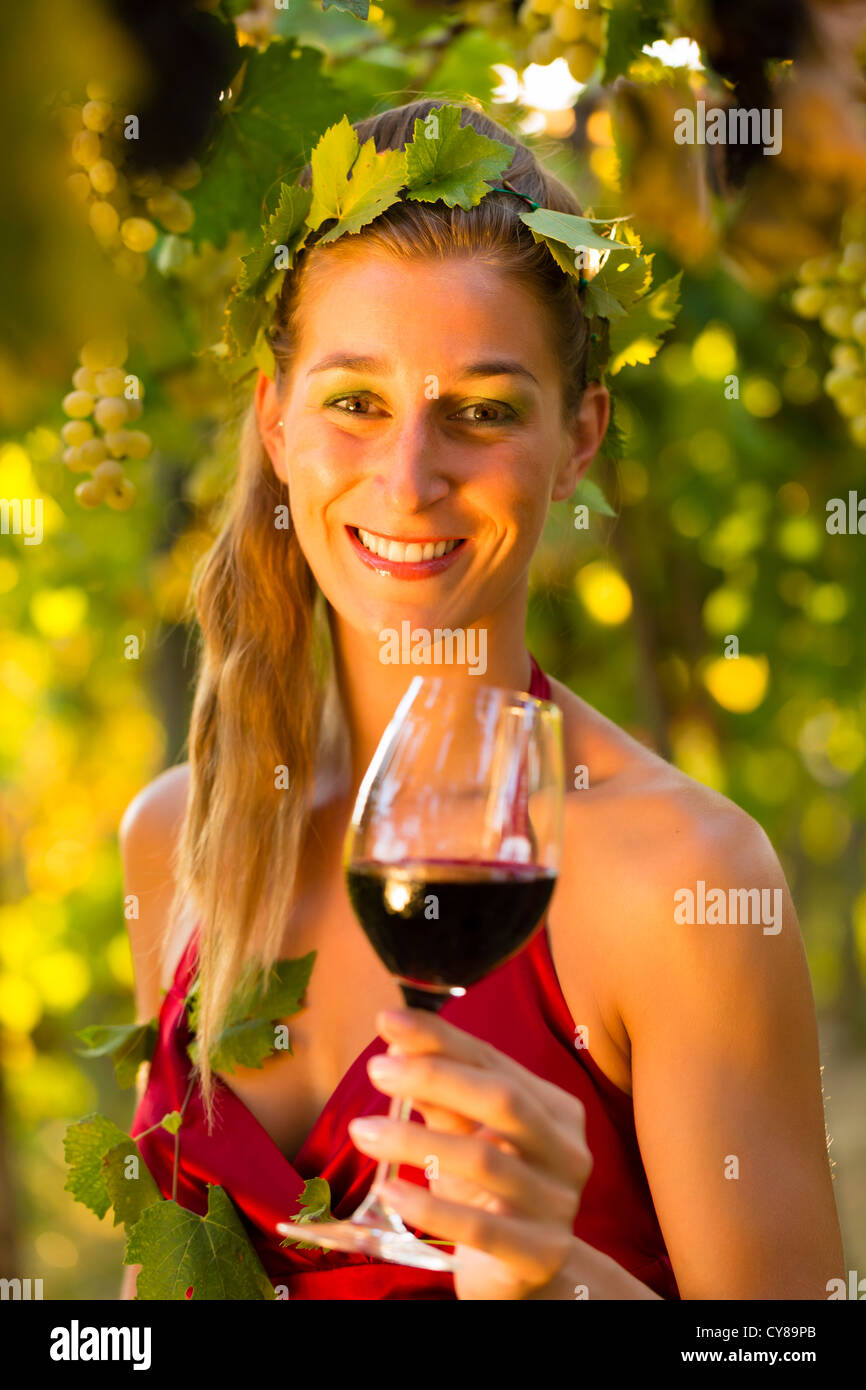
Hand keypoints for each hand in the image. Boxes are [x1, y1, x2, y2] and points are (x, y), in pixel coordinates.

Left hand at [348, 1007, 592, 1299]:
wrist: (523, 1276)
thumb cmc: (490, 1193)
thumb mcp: (467, 1136)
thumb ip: (441, 1093)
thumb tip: (397, 1042)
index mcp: (556, 1111)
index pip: (493, 1062)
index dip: (440, 1038)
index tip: (387, 1020)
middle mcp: (567, 1151)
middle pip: (502, 1099)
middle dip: (434, 1076)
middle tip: (377, 1068)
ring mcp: (559, 1204)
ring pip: (484, 1159)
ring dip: (415, 1140)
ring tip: (363, 1131)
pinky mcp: (539, 1254)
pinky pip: (480, 1227)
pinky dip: (431, 1207)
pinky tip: (390, 1191)